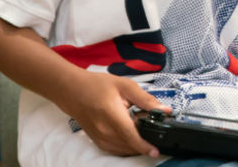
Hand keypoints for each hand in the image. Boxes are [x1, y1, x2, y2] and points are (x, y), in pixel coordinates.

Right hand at [54, 70, 170, 156]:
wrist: (73, 91)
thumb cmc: (97, 86)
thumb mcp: (125, 86)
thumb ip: (146, 99)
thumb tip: (164, 110)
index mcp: (111, 115)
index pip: (130, 135)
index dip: (144, 145)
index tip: (155, 151)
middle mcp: (104, 130)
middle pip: (130, 145)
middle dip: (144, 138)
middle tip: (146, 120)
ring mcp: (100, 138)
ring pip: (124, 150)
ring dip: (135, 143)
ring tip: (135, 122)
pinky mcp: (98, 142)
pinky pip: (117, 150)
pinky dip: (127, 145)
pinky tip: (129, 132)